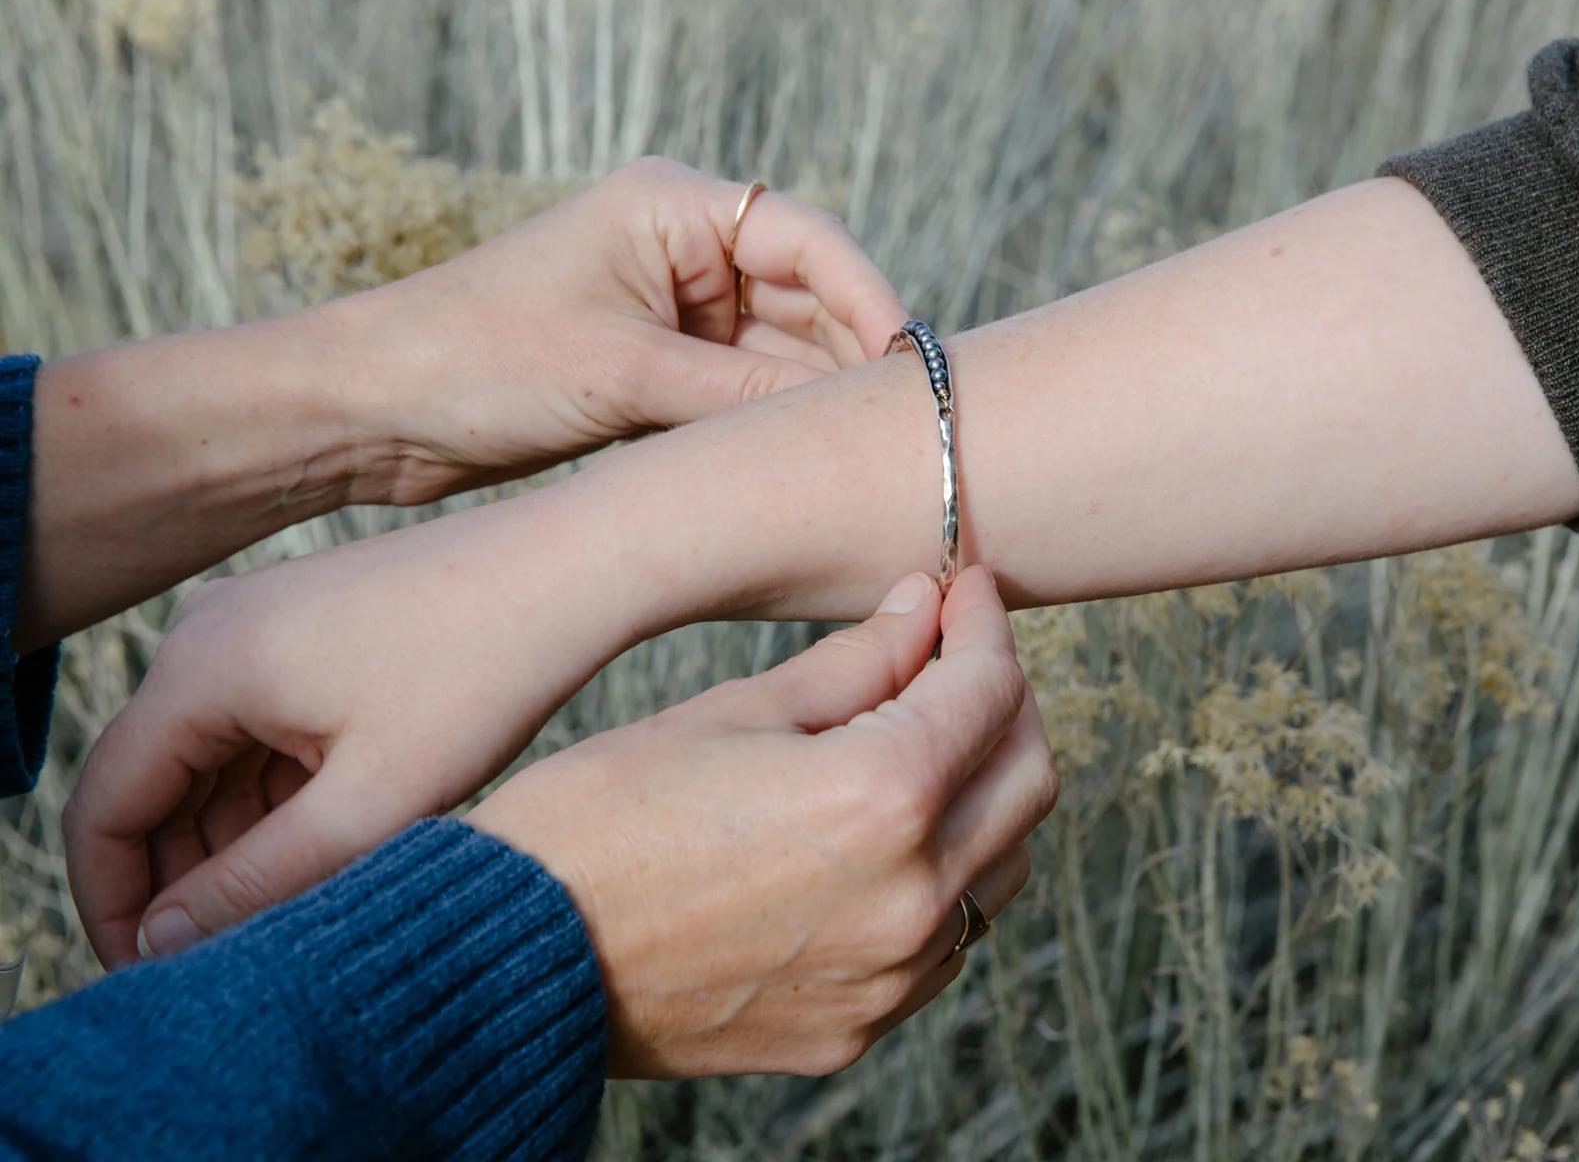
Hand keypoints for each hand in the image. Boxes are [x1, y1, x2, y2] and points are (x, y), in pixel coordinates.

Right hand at [61, 479, 632, 966]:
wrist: (571, 565)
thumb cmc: (484, 671)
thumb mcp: (372, 801)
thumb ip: (256, 881)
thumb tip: (161, 943)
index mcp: (200, 670)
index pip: (104, 810)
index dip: (117, 904)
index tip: (157, 973)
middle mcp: (207, 636)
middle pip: (154, 786)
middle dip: (187, 877)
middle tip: (242, 953)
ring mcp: (256, 625)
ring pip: (211, 764)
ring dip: (241, 839)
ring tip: (305, 902)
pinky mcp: (304, 629)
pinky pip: (258, 730)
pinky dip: (282, 793)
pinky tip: (337, 841)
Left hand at [326, 156, 905, 504]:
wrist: (373, 410)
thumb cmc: (477, 360)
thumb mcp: (621, 376)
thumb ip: (739, 392)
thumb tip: (840, 416)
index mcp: (671, 207)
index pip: (804, 238)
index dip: (866, 296)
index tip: (903, 364)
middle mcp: (680, 247)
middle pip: (804, 292)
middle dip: (849, 351)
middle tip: (899, 422)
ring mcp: (670, 307)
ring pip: (779, 345)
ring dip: (813, 391)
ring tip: (864, 447)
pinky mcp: (655, 363)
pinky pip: (741, 386)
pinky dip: (771, 417)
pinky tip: (808, 457)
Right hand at [469, 568, 1058, 1076]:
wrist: (512, 960)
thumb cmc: (600, 818)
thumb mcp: (732, 712)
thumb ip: (854, 663)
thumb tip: (920, 608)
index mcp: (882, 798)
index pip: (988, 691)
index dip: (982, 625)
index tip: (964, 591)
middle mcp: (912, 898)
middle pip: (1027, 780)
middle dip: (1003, 704)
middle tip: (953, 658)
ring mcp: (892, 976)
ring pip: (1002, 868)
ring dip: (984, 793)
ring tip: (920, 743)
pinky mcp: (859, 1026)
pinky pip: (947, 941)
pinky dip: (943, 876)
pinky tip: (885, 839)